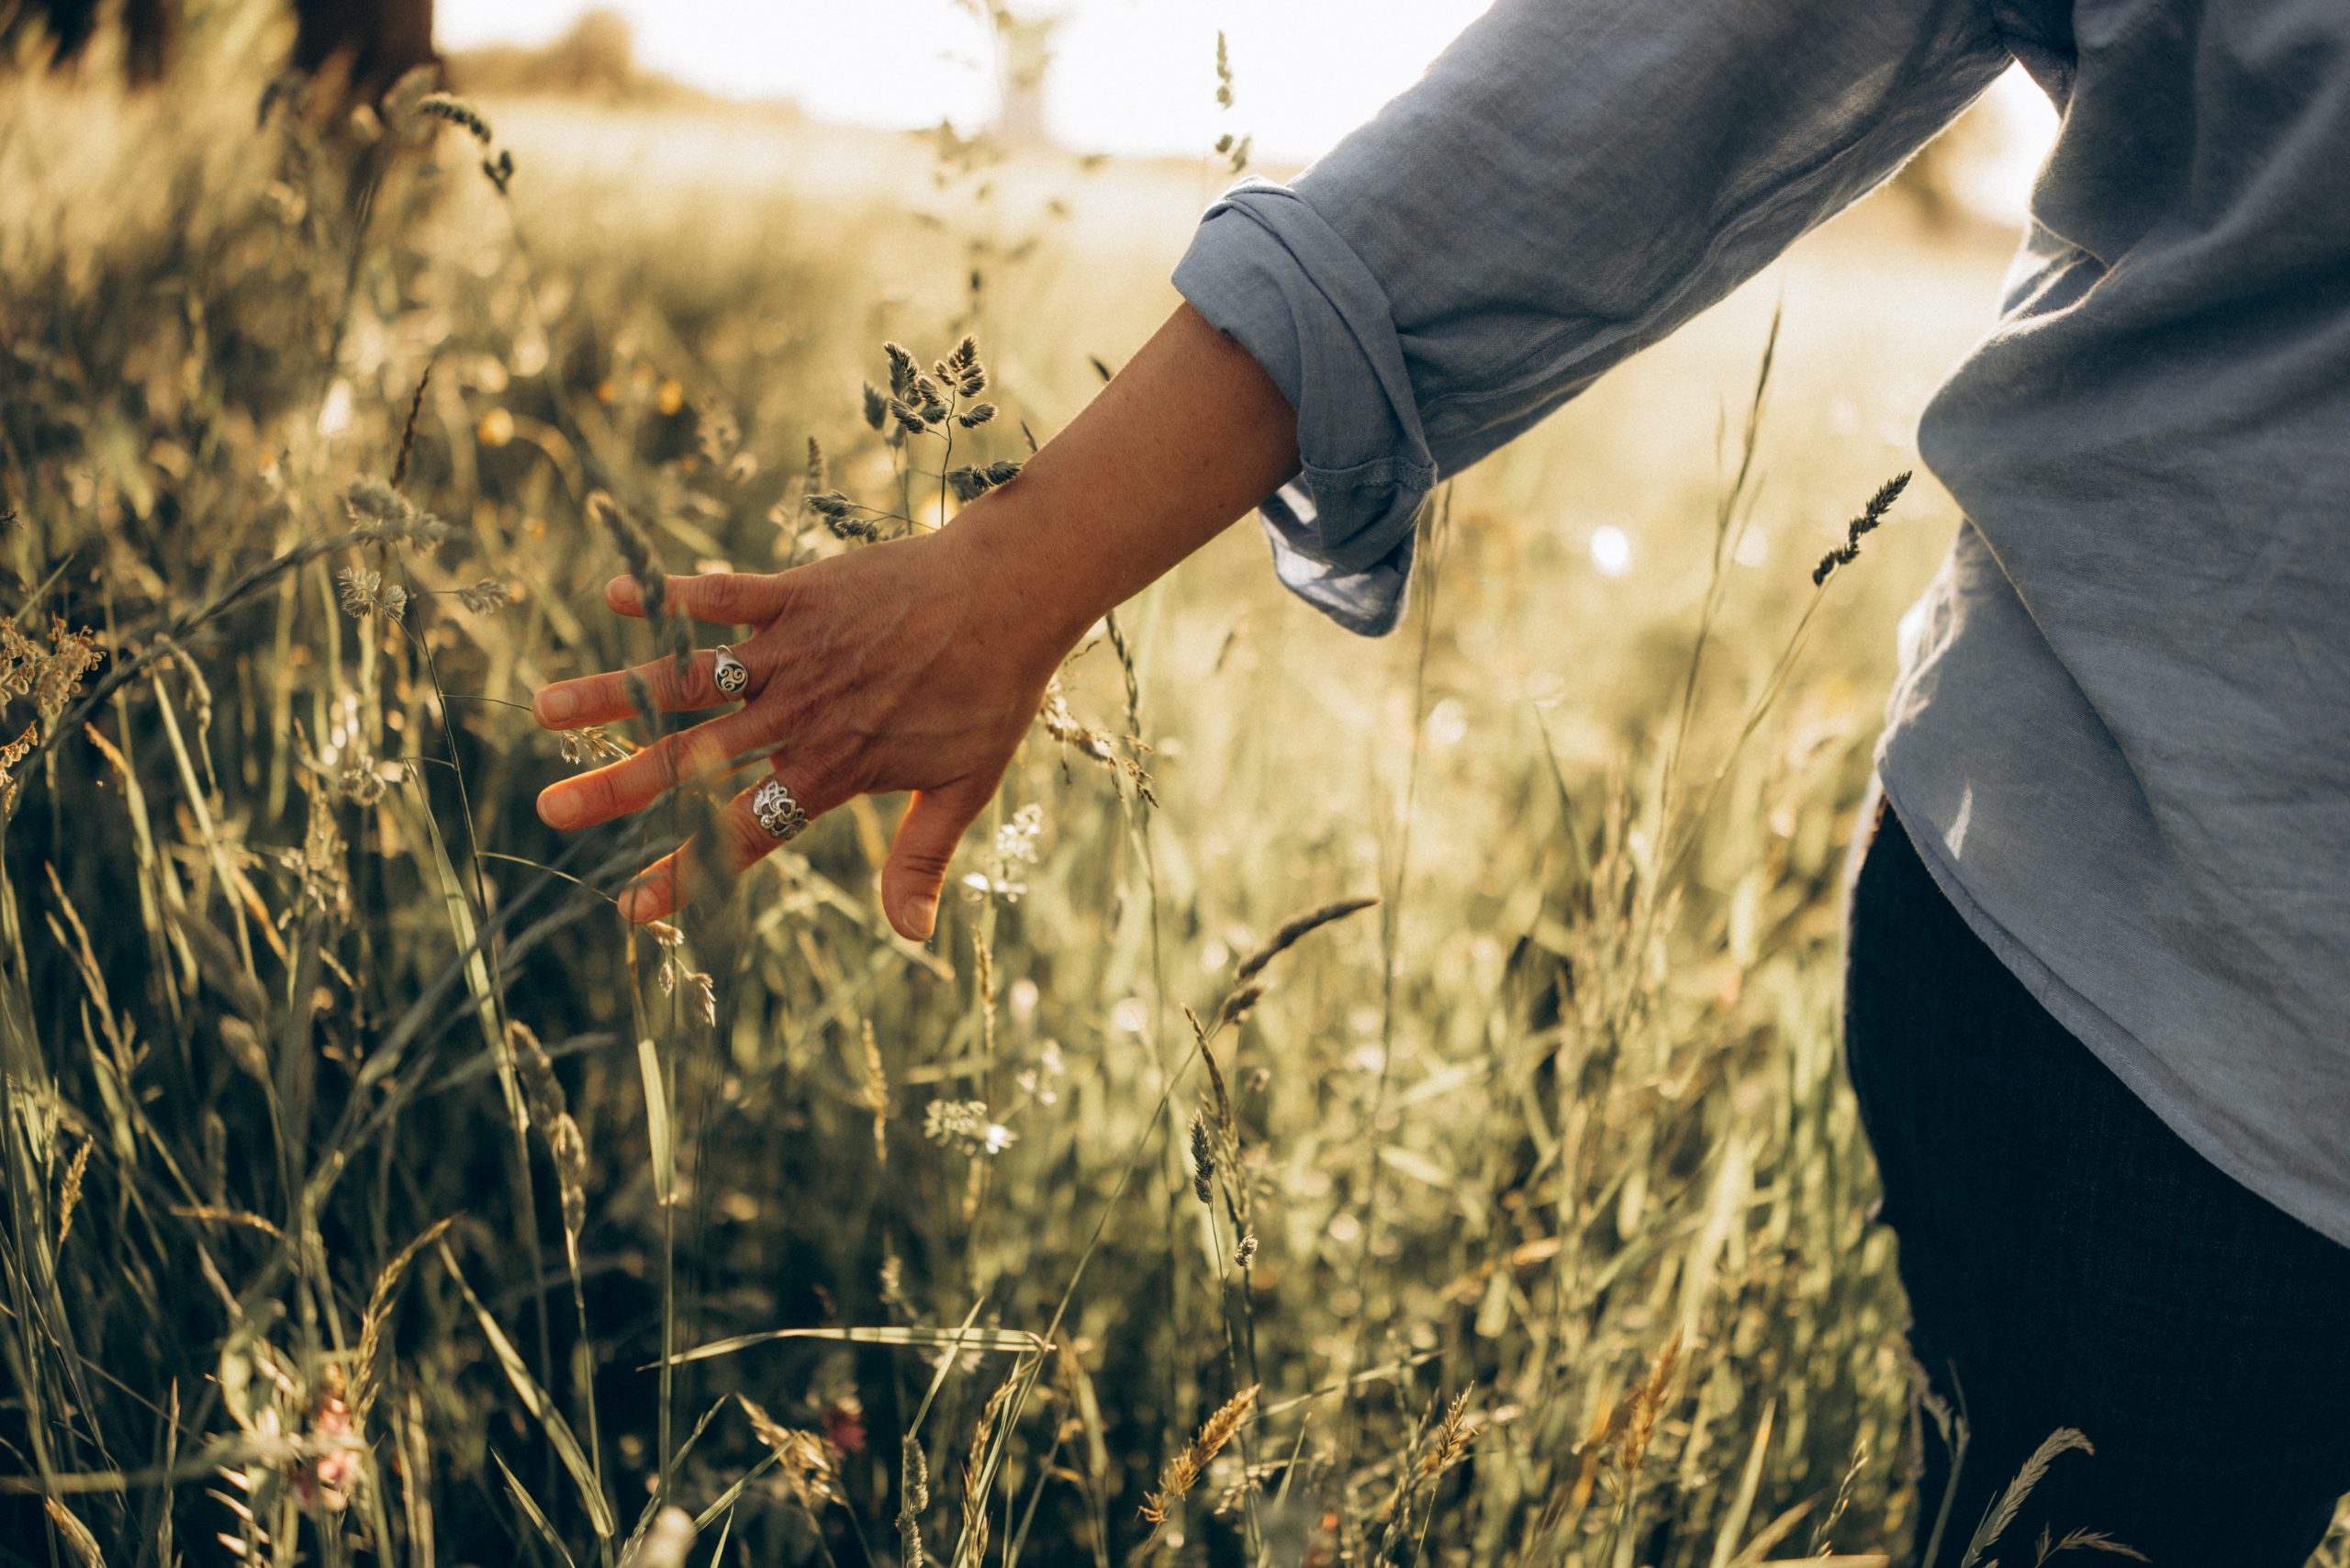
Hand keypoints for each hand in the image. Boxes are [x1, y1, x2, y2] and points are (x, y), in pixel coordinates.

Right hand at [531, 518, 1075, 938]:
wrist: (1014, 594)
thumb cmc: (992, 691)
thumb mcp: (966, 785)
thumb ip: (921, 857)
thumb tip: (910, 935)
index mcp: (832, 768)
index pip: (745, 832)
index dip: (688, 872)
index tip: (631, 910)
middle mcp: (799, 714)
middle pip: (693, 760)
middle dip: (618, 788)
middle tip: (551, 812)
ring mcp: (792, 652)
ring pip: (688, 679)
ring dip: (616, 694)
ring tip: (545, 709)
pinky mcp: (798, 595)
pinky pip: (722, 595)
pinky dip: (671, 594)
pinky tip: (619, 597)